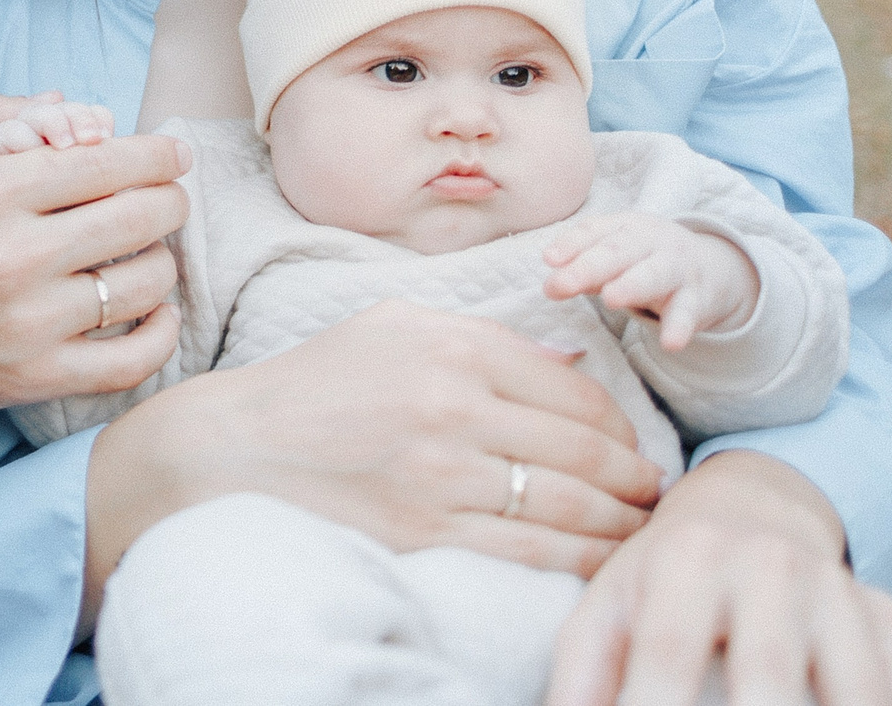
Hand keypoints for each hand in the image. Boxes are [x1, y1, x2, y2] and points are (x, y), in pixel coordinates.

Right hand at [0, 91, 190, 416]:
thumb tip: (63, 100)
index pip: (104, 162)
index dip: (155, 154)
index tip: (173, 156)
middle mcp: (13, 257)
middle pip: (136, 216)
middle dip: (169, 199)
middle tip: (170, 197)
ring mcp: (28, 323)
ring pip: (143, 284)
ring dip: (162, 260)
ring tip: (151, 250)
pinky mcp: (34, 377)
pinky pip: (129, 361)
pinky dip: (160, 335)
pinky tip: (158, 311)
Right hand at [84, 300, 662, 625]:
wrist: (233, 450)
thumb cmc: (313, 384)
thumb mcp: (392, 327)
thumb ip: (483, 337)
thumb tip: (568, 363)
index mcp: (452, 343)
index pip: (574, 390)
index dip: (621, 426)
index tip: (636, 448)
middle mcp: (454, 402)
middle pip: (586, 449)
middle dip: (637, 479)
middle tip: (658, 496)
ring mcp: (442, 471)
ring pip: (571, 504)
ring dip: (623, 524)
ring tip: (643, 533)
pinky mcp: (428, 530)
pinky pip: (532, 551)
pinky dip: (582, 561)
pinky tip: (603, 564)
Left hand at [544, 212, 760, 351]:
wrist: (714, 267)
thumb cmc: (646, 260)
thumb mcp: (616, 255)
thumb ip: (583, 267)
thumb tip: (552, 284)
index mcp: (625, 226)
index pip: (595, 231)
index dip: (571, 244)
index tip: (548, 260)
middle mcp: (652, 241)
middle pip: (618, 252)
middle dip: (587, 267)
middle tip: (559, 285)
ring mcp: (677, 268)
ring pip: (653, 274)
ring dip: (631, 285)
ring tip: (610, 299)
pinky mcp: (697, 298)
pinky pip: (688, 313)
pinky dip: (679, 327)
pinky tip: (670, 343)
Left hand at [550, 450, 891, 705]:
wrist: (750, 512)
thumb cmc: (661, 582)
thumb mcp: (611, 606)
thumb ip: (582, 673)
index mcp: (688, 557)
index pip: (668, 650)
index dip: (655, 705)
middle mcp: (770, 564)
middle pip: (768, 671)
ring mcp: (837, 591)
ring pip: (853, 686)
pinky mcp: (888, 615)